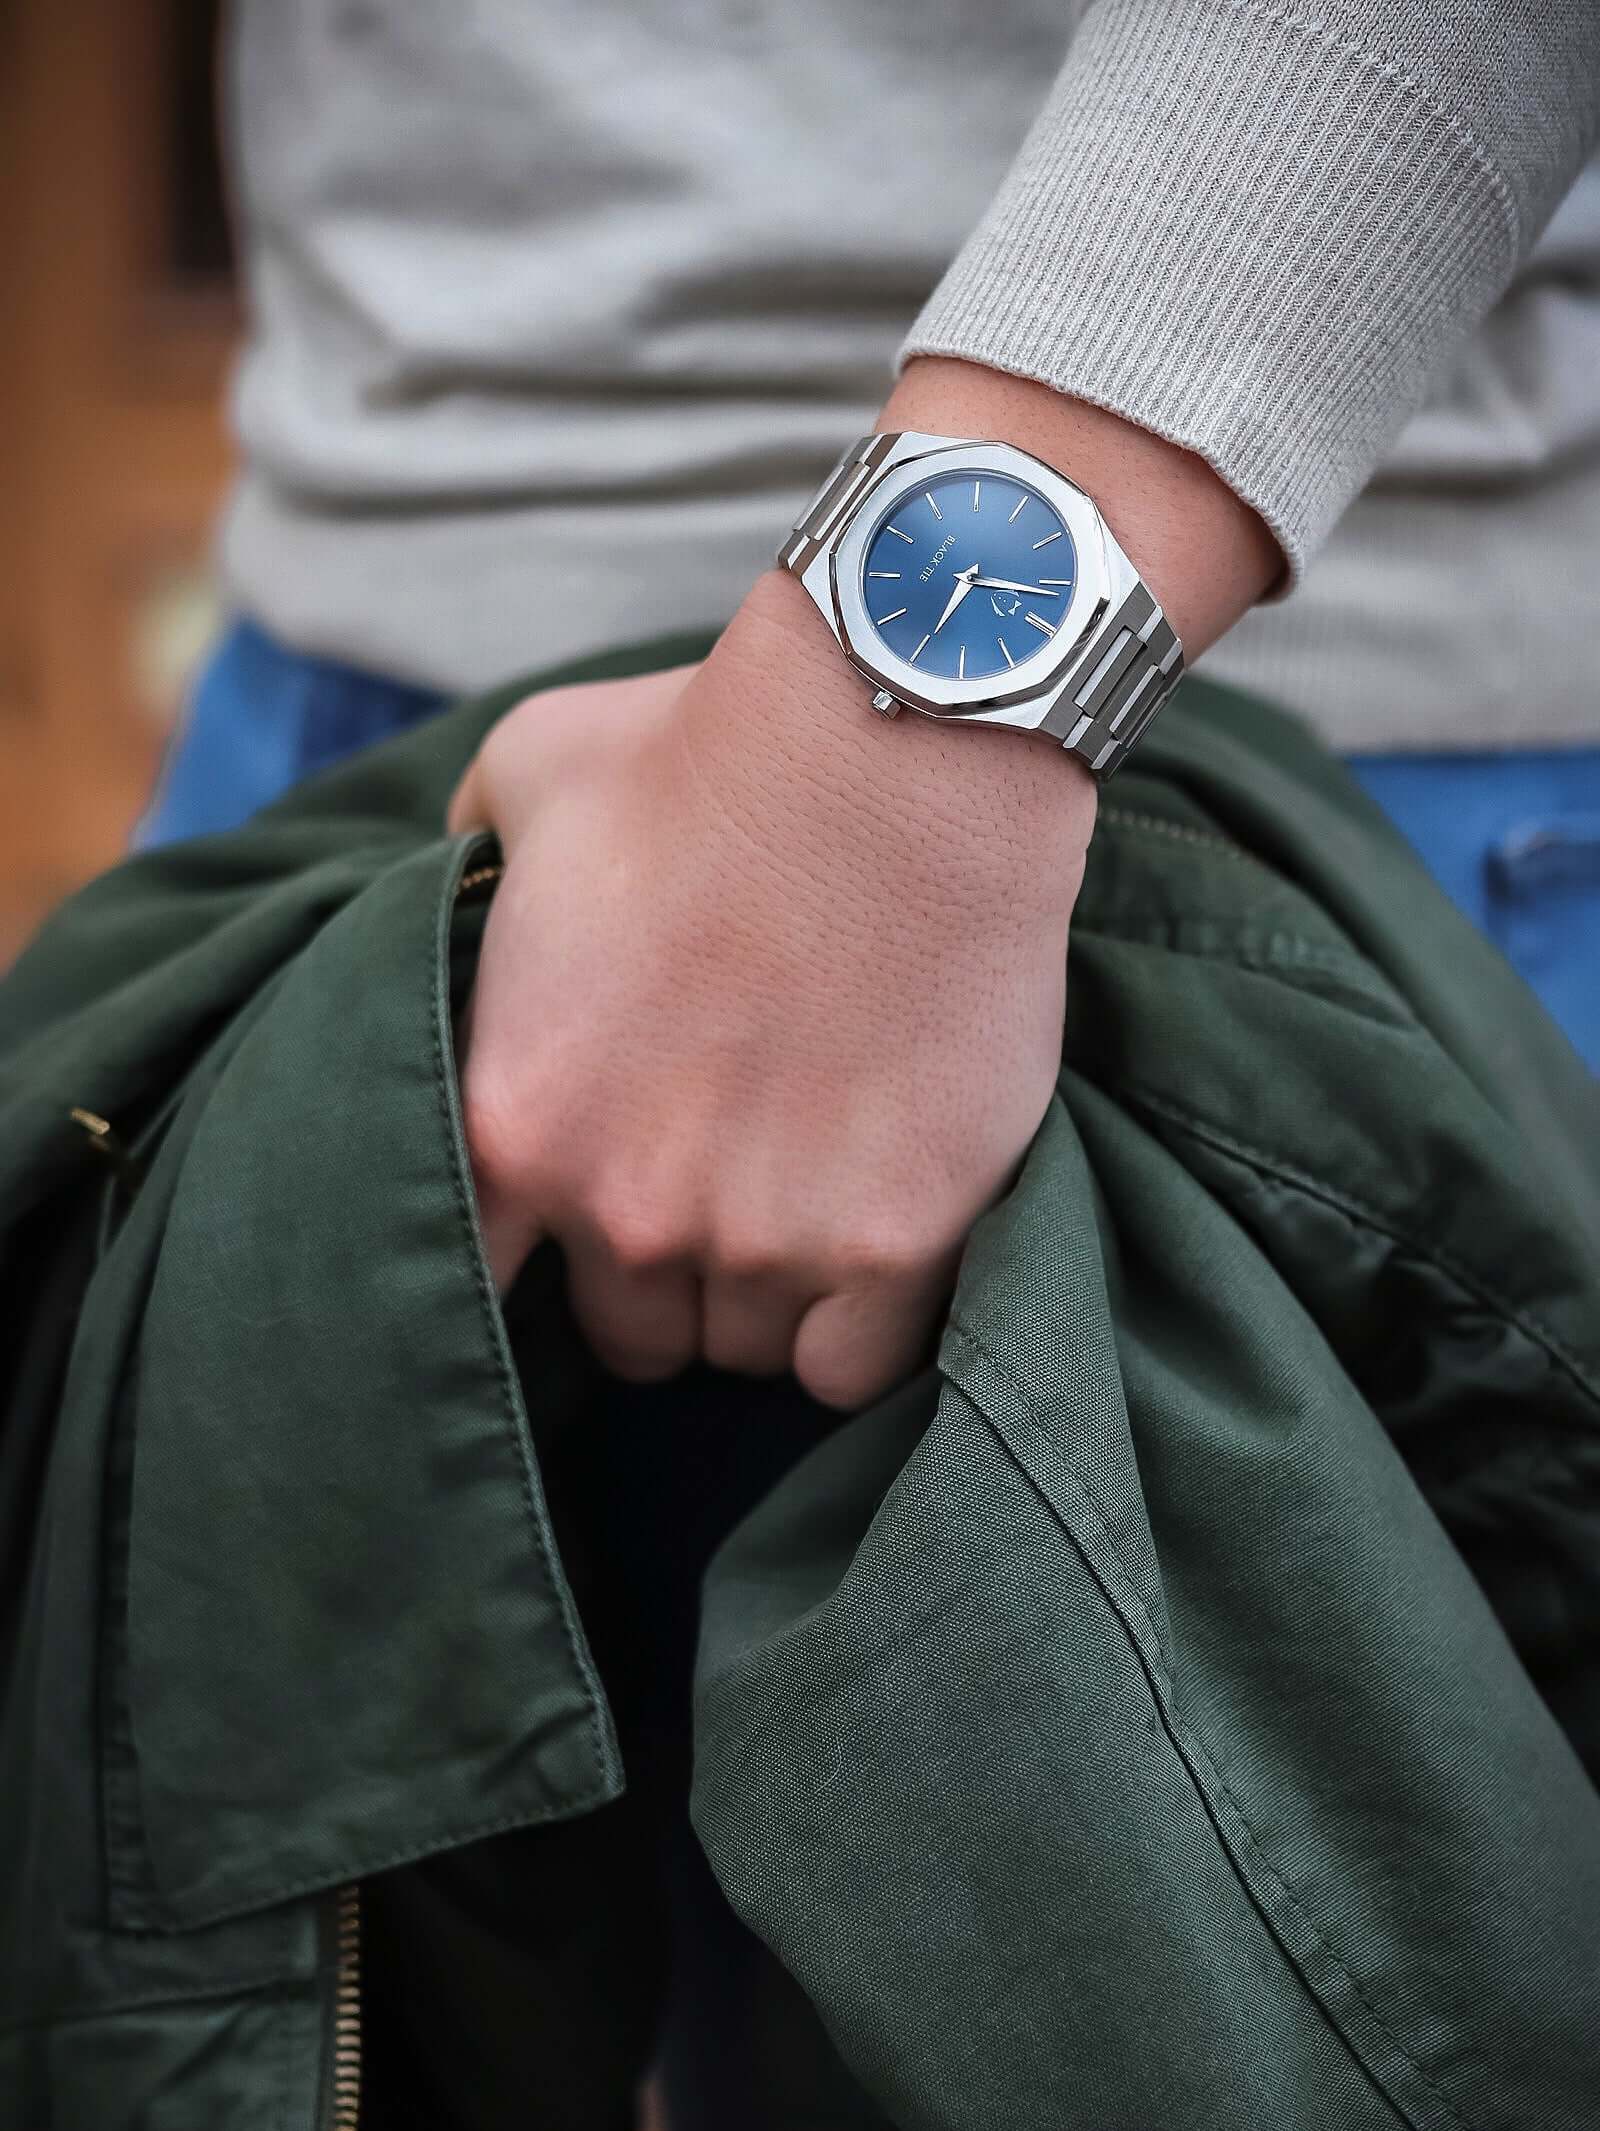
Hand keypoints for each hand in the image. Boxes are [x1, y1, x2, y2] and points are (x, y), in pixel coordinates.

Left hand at [447, 575, 1094, 1408]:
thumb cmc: (710, 749)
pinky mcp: (898, 1243)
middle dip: (658, 1272)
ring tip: (806, 1180)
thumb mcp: (526, 775)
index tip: (569, 1229)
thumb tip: (448, 891)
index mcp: (514, 1117)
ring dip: (763, 1289)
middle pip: (627, 1331)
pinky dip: (854, 1328)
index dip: (526, 1260)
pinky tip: (868, 1248)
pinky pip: (852, 1369)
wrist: (901, 746)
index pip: (472, 1282)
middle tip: (713, 1176)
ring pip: (743, 1348)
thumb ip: (464, 869)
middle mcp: (626, 1207)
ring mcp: (766, 1235)